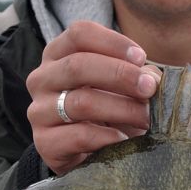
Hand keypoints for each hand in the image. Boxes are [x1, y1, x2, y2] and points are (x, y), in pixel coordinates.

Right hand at [26, 21, 161, 174]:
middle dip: (120, 75)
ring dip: (122, 109)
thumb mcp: (123, 87)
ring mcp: (39, 111)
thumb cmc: (109, 111)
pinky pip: (79, 136)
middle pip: (78, 65)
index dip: (113, 42)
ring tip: (146, 118)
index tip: (142, 58)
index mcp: (58, 55)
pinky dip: (108, 137)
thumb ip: (137, 76)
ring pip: (81, 102)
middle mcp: (42, 79)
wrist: (90, 155)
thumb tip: (151, 79)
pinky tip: (124, 140)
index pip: (80, 34)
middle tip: (150, 89)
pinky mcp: (44, 143)